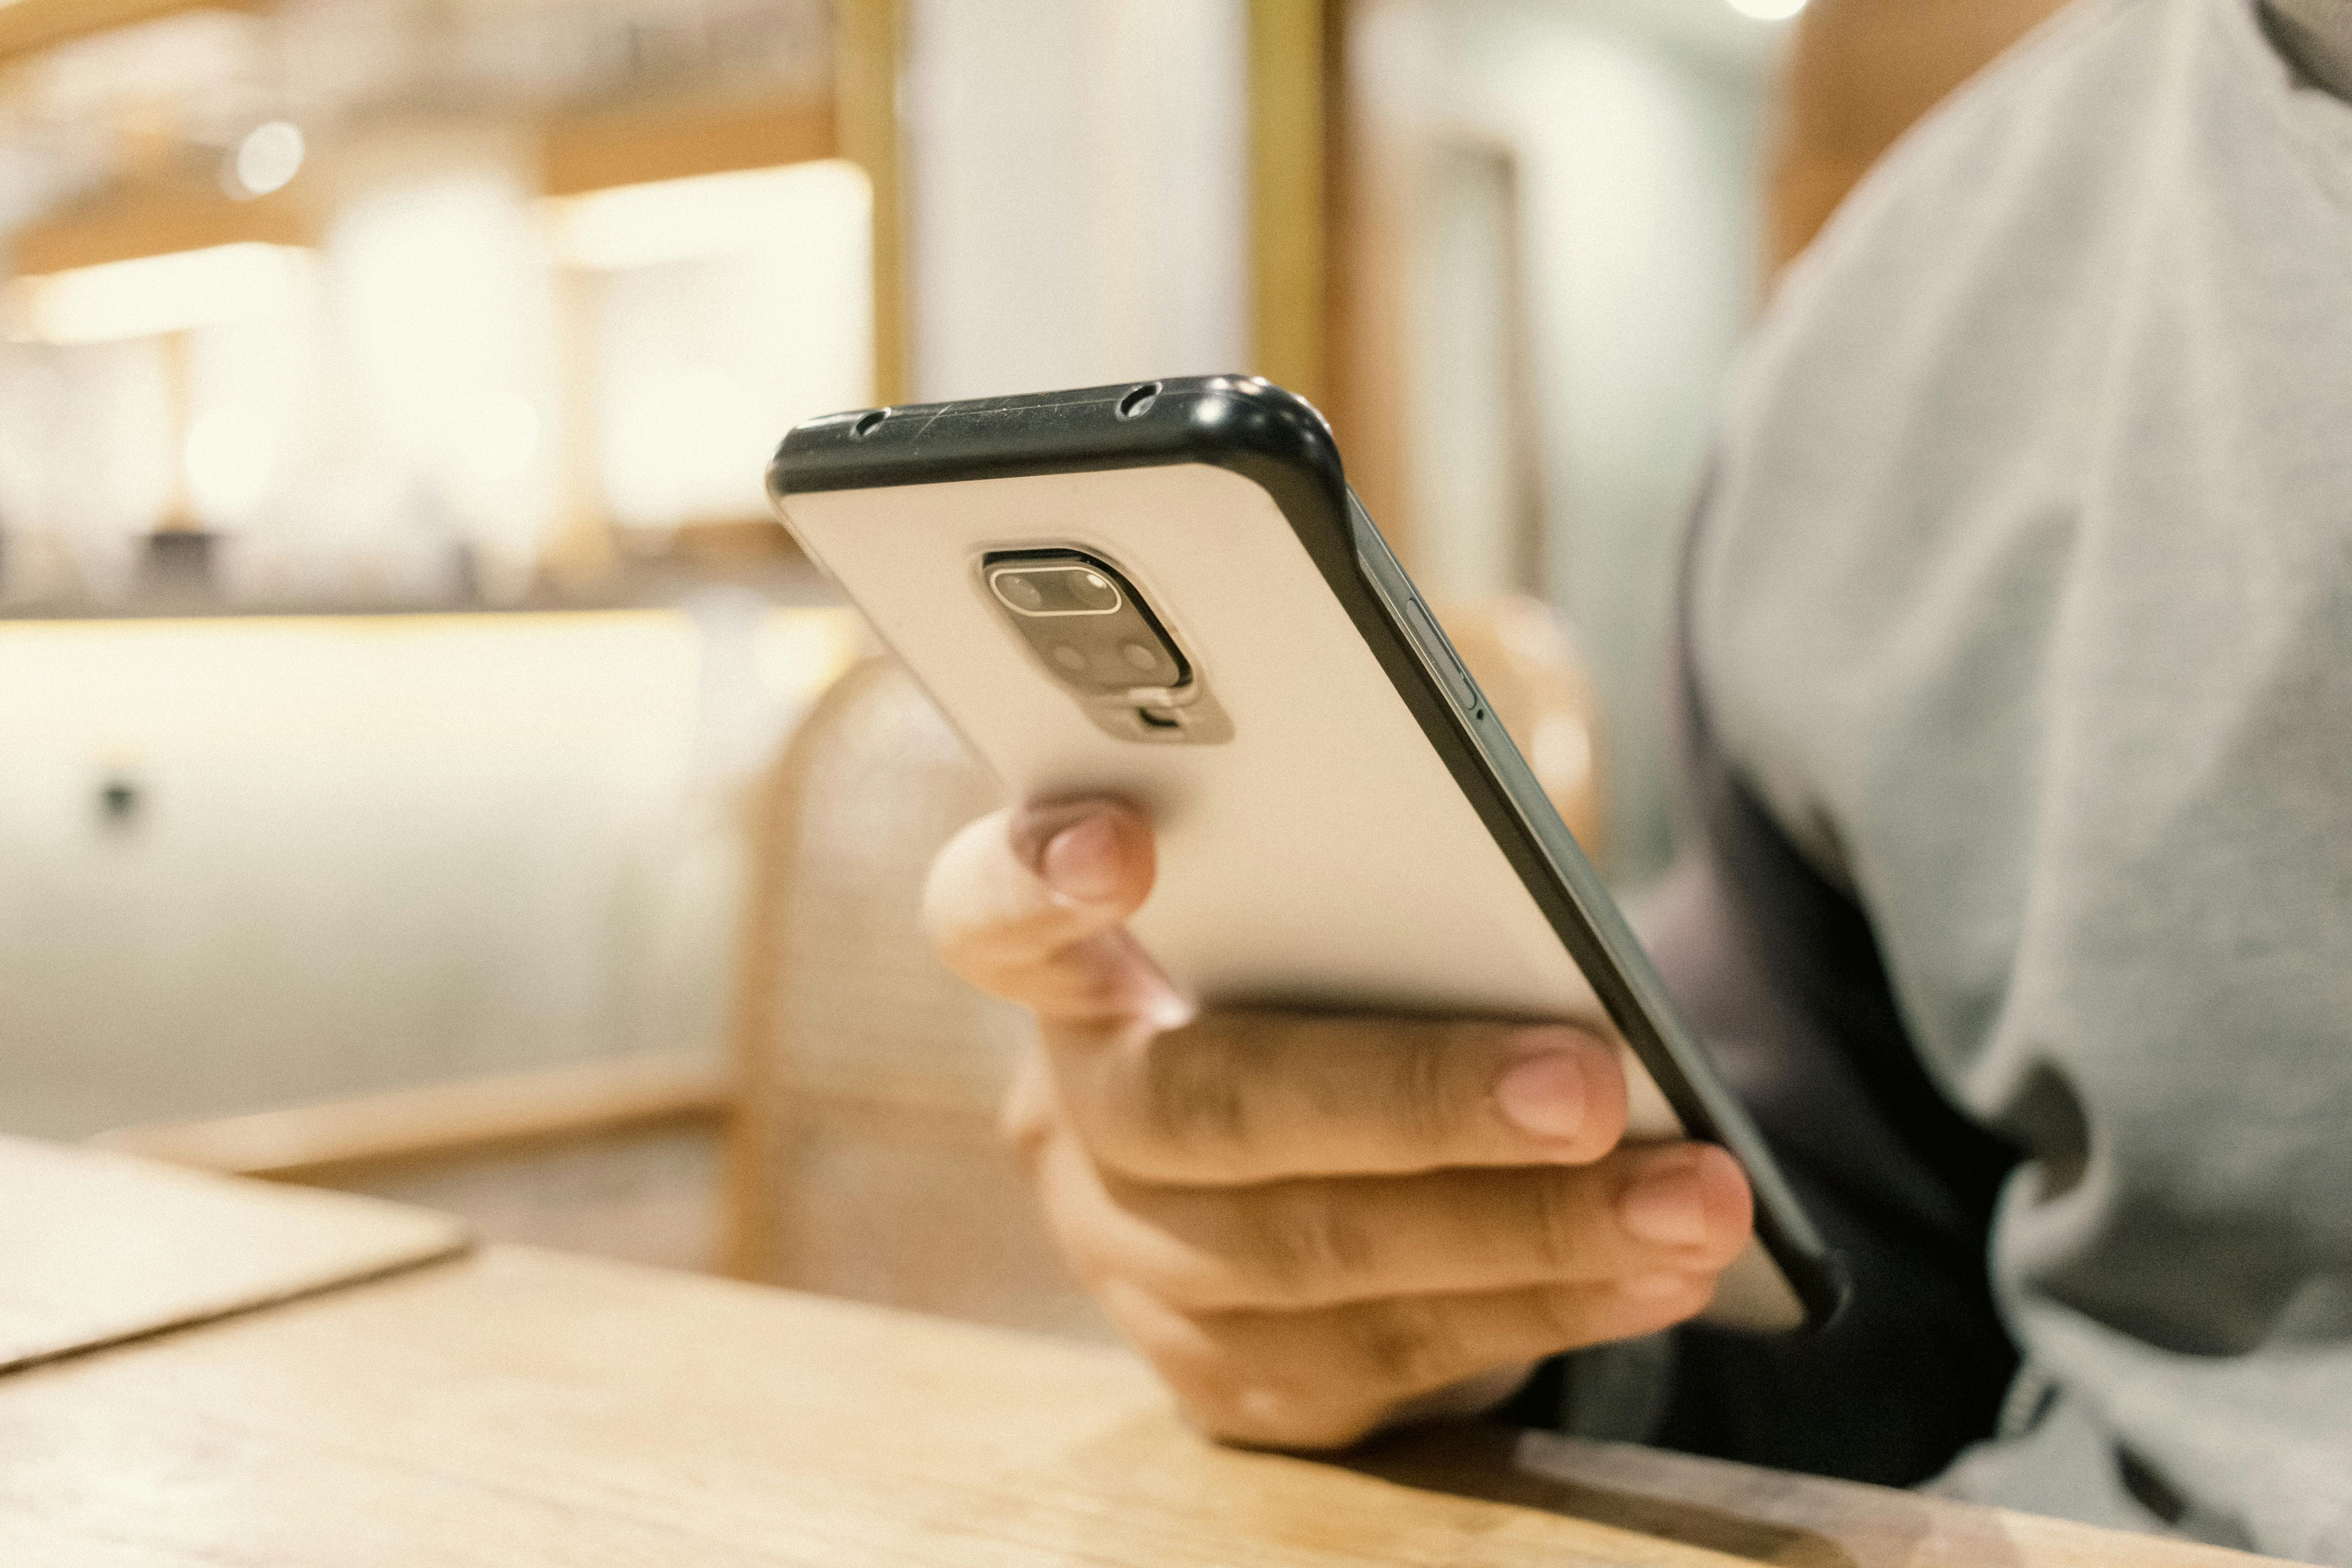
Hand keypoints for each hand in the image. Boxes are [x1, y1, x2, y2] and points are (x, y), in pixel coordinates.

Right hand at [924, 798, 1753, 1449]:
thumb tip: (1532, 933)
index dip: (1034, 882)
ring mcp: (1136, 1268)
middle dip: (1411, 1101)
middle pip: (1202, 1109)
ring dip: (1529, 1233)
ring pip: (1310, 1262)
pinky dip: (1538, 1311)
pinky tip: (1656, 1276)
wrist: (1331, 1158)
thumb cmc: (1346, 982)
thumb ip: (1366, 891)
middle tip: (1588, 1083)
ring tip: (1694, 1201)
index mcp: (1073, 972)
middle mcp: (1076, 1122)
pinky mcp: (1225, 1378)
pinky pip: (1381, 1361)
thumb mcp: (1336, 914)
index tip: (1121, 846)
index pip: (987, 914)